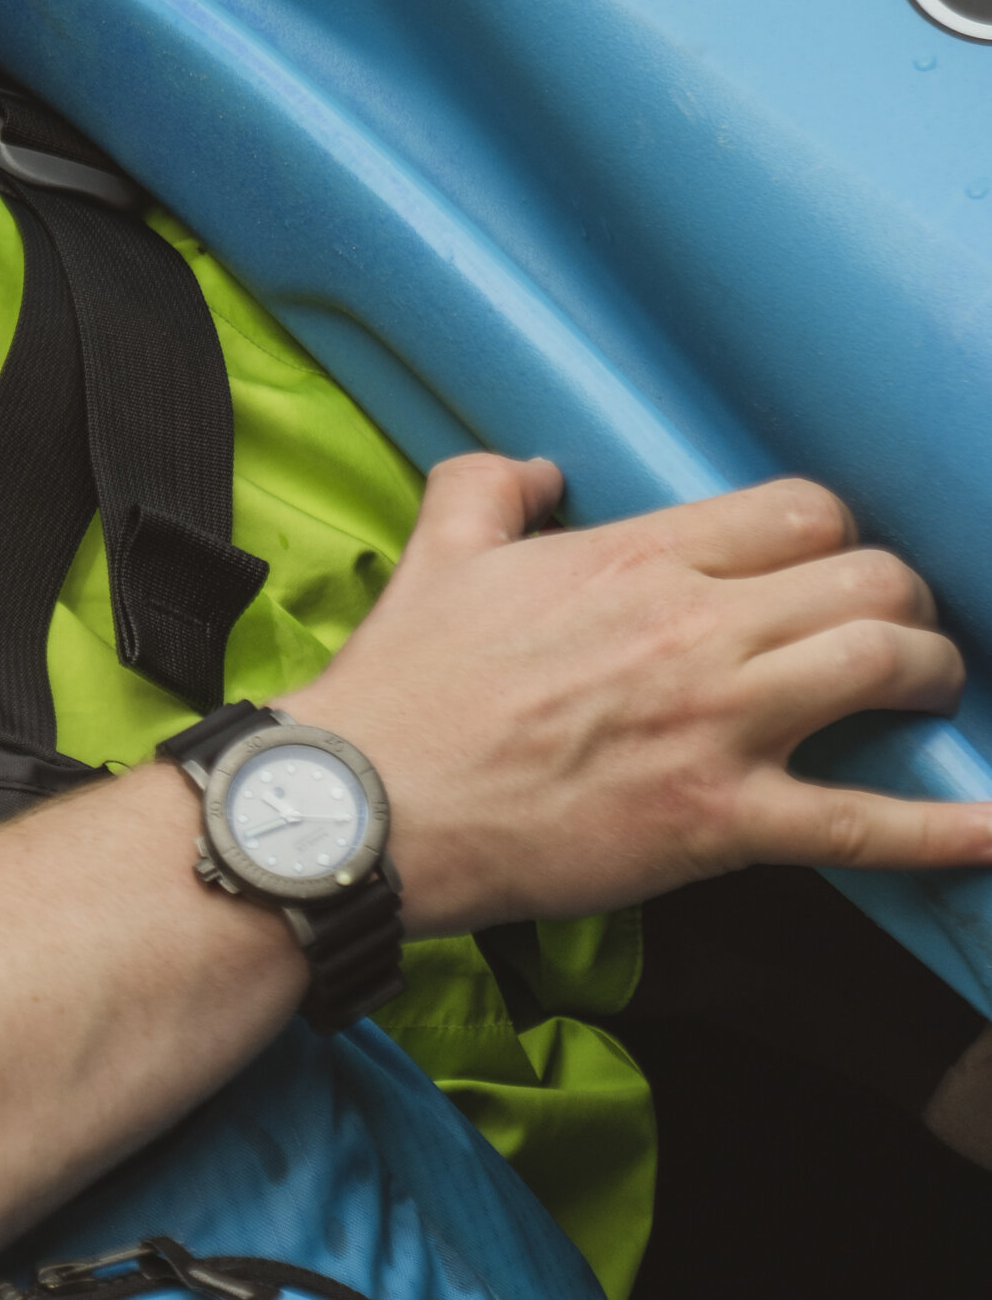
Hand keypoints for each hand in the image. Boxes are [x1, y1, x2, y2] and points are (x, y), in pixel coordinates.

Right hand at [280, 455, 991, 934]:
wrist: (367, 806)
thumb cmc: (402, 688)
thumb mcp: (437, 553)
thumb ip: (486, 486)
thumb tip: (530, 469)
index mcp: (637, 556)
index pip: (799, 511)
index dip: (835, 535)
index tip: (828, 565)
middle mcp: (696, 628)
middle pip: (869, 580)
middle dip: (902, 601)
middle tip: (893, 631)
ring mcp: (718, 727)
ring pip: (886, 666)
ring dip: (931, 676)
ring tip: (931, 694)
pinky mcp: (720, 823)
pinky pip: (863, 824)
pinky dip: (944, 830)